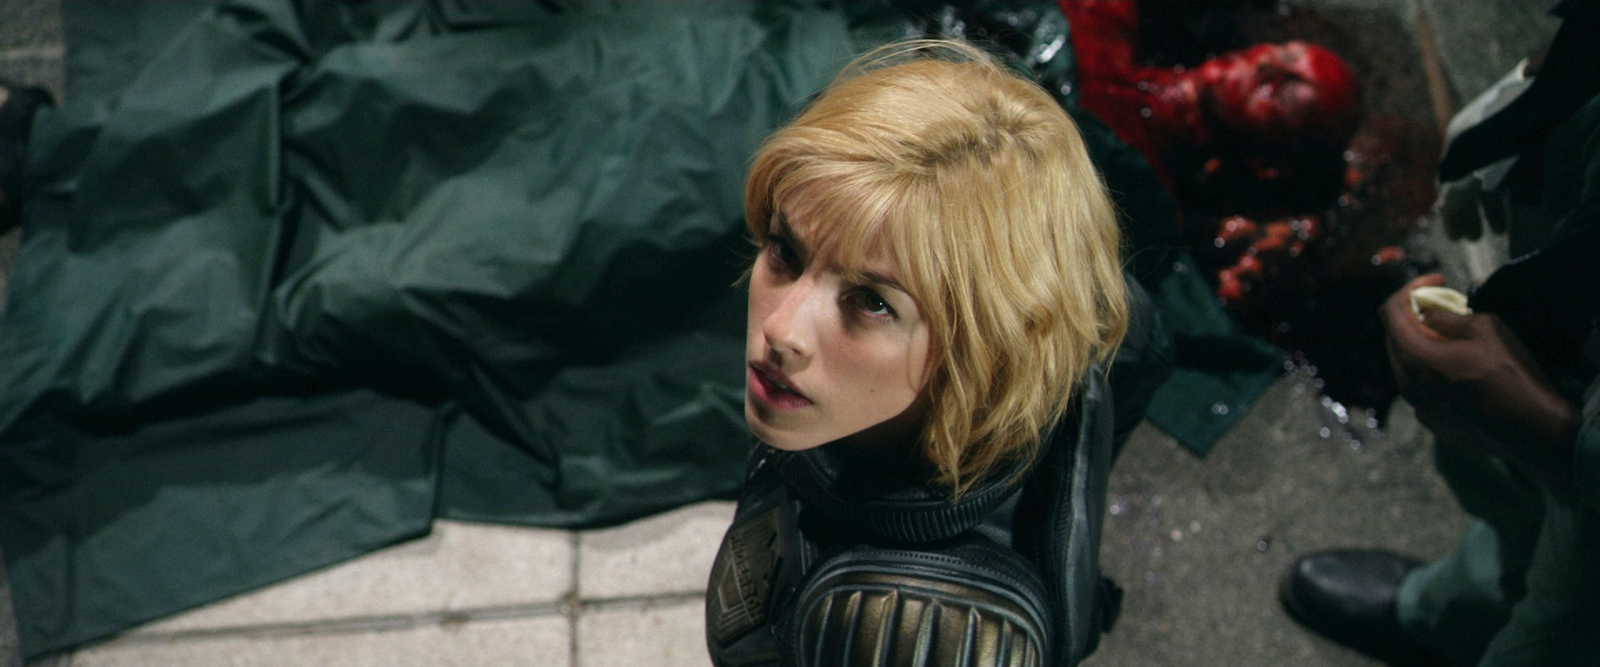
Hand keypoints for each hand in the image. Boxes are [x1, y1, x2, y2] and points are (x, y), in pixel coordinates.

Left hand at [1382, 274, 1578, 485]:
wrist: (1536, 432)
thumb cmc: (1514, 375)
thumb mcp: (1486, 329)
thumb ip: (1447, 318)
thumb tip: (1427, 318)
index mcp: (1416, 358)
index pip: (1390, 313)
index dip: (1410, 289)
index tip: (1436, 280)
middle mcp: (1409, 385)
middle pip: (1394, 339)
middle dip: (1412, 316)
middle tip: (1440, 304)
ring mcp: (1419, 407)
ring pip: (1406, 366)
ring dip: (1421, 345)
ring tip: (1450, 334)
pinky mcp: (1434, 423)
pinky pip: (1421, 388)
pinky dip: (1430, 370)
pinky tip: (1456, 367)